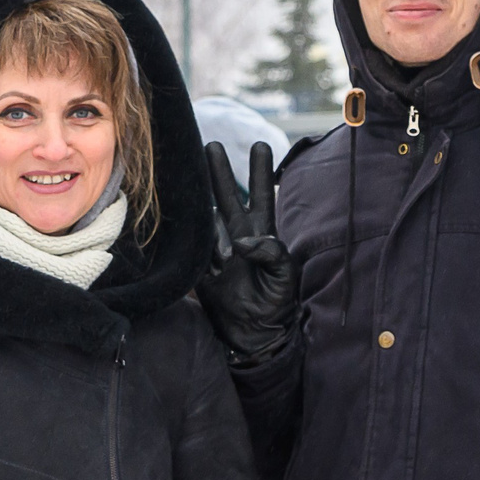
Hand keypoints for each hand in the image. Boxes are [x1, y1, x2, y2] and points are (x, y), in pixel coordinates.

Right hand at [196, 141, 297, 366]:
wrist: (254, 335)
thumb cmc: (277, 304)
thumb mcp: (285, 275)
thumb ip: (271, 252)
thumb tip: (242, 240)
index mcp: (263, 235)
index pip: (262, 196)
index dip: (260, 172)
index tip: (261, 145)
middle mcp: (238, 237)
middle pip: (228, 197)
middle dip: (219, 171)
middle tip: (211, 144)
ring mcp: (218, 250)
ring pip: (208, 220)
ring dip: (210, 222)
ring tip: (214, 233)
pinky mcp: (200, 267)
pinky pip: (194, 247)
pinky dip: (196, 245)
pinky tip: (200, 247)